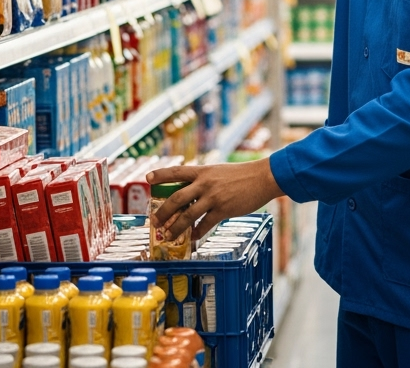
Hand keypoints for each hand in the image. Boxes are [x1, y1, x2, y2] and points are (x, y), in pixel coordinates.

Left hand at [148, 159, 284, 240]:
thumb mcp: (219, 172)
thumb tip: (190, 193)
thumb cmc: (242, 174)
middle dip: (162, 211)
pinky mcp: (224, 210)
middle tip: (154, 221)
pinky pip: (205, 225)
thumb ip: (204, 181)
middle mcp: (205, 183)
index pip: (177, 171)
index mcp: (203, 171)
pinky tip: (193, 239)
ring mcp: (214, 197)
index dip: (161, 174)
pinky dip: (197, 233)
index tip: (147, 178)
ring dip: (175, 228)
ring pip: (188, 215)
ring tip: (168, 236)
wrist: (263, 177)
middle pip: (176, 198)